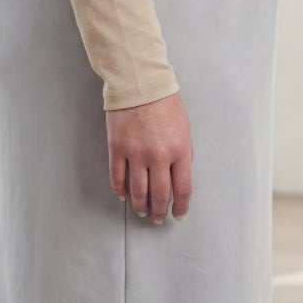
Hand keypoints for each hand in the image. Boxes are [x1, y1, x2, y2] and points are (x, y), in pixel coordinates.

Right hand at [107, 89, 192, 222]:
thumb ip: (184, 153)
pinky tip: (124, 196)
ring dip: (140, 205)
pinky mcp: (117, 148)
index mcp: (179, 150)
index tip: (178, 214)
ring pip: (137, 190)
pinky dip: (120, 190)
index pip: (182, 188)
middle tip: (157, 218)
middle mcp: (158, 155)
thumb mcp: (185, 128)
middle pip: (159, 194)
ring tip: (142, 211)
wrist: (140, 84)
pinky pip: (118, 176)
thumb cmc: (165, 103)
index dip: (181, 206)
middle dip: (159, 210)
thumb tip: (179, 175)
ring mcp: (136, 153)